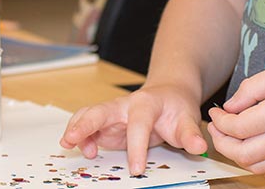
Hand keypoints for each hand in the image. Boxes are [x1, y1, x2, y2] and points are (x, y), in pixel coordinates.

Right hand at [59, 84, 207, 175]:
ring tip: (67, 144)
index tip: (136, 170)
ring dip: (76, 128)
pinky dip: (80, 137)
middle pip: (100, 111)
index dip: (136, 148)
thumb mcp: (187, 118)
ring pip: (88, 115)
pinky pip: (88, 126)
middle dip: (85, 124)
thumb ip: (190, 134)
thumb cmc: (175, 106)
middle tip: (71, 139)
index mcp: (145, 104)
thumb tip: (198, 147)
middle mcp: (123, 106)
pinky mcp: (106, 123)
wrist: (168, 93)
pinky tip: (84, 151)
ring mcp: (112, 114)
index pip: (138, 125)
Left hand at [207, 56, 264, 174]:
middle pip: (243, 155)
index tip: (215, 112)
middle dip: (222, 143)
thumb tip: (229, 107)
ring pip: (258, 168)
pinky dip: (259, 163)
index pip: (238, 128)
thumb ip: (251, 89)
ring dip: (238, 156)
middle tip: (217, 127)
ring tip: (231, 138)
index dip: (219, 122)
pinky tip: (254, 145)